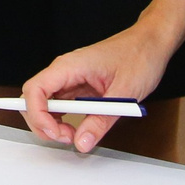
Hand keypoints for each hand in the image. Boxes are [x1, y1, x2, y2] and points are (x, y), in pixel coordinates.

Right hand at [18, 22, 175, 151]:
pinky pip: (61, 105)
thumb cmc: (139, 56)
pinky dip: (64, 120)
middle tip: (67, 137)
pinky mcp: (78, 86)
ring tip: (74, 134)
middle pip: (33, 100)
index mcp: (69, 66)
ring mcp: (70, 78)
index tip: (55, 133)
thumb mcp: (124, 93)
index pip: (34, 90)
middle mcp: (64, 71)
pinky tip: (78, 127)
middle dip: (43, 124)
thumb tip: (82, 142)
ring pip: (45, 104)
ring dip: (52, 124)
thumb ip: (101, 121)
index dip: (37, 115)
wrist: (151, 43)